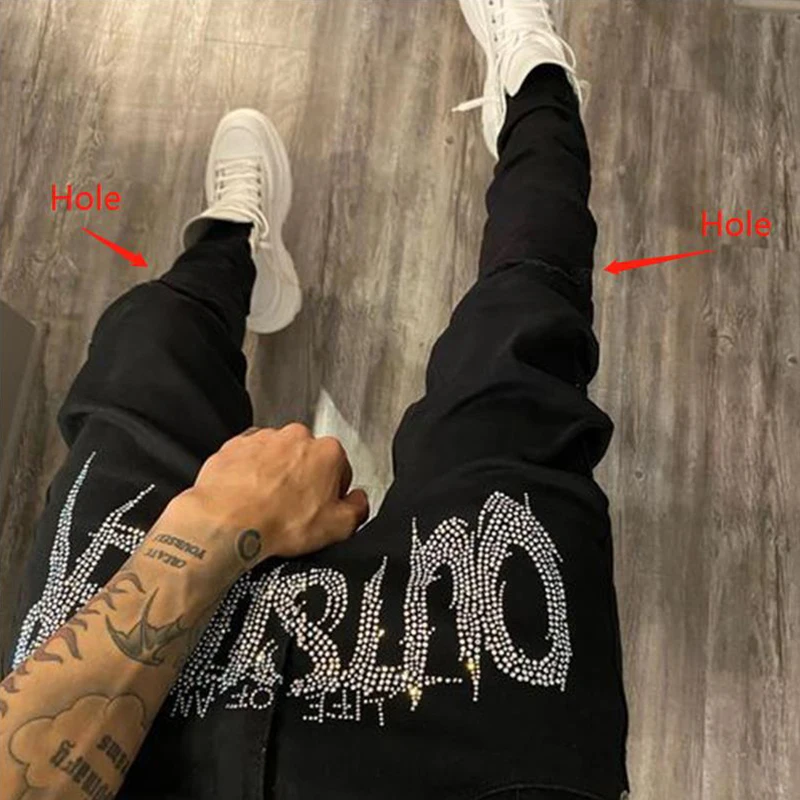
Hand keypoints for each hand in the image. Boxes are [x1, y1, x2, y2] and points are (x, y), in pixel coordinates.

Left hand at [168, 423, 369, 568]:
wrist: (227, 523)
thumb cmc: (279, 523)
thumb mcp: (338, 527)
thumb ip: (358, 508)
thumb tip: (358, 500)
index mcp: (328, 452)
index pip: (340, 470)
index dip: (332, 493)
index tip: (320, 508)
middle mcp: (296, 437)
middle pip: (308, 458)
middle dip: (303, 479)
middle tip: (292, 509)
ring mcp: (263, 438)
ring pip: (277, 456)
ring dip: (275, 474)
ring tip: (266, 505)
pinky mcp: (235, 446)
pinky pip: (248, 459)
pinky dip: (249, 474)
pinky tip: (247, 497)